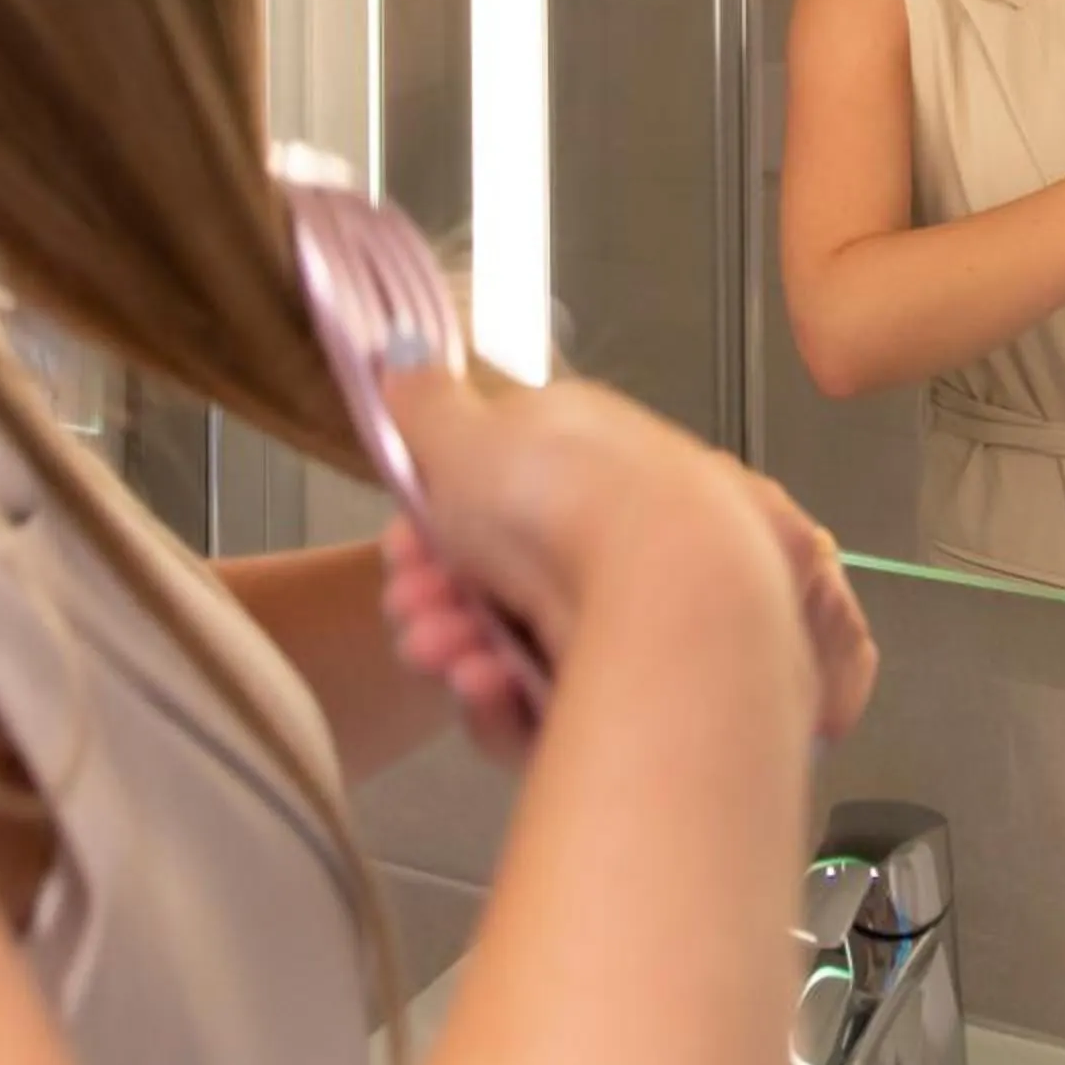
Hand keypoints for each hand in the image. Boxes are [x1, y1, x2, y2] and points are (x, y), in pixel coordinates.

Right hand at [378, 372, 877, 760]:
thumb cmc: (557, 494)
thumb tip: (403, 360)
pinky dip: (509, 699)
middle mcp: (622, 522)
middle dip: (437, 594)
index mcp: (591, 447)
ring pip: (523, 640)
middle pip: (506, 572)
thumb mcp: (463, 430)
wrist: (665, 587)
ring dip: (460, 645)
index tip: (398, 547)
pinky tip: (485, 685)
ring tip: (434, 651)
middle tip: (405, 608)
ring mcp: (637, 606)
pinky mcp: (640, 688)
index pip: (504, 490)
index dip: (436, 522)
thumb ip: (426, 406)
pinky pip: (554, 704)